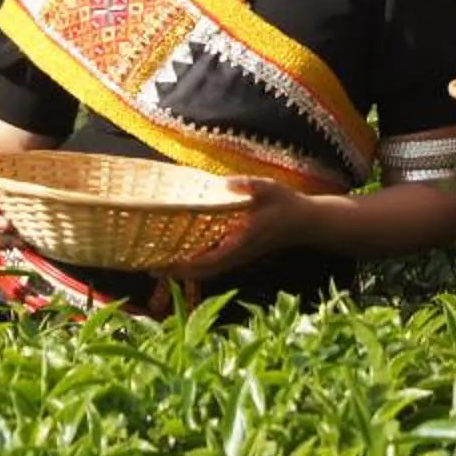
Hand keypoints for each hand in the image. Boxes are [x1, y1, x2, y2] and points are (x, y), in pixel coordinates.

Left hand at [161, 178, 320, 282]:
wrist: (305, 222)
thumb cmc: (286, 204)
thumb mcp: (268, 189)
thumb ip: (247, 186)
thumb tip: (225, 183)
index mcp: (240, 242)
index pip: (209, 260)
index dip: (185, 265)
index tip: (164, 265)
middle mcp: (236, 254)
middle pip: (202, 272)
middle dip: (176, 272)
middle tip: (150, 268)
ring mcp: (237, 256)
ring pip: (206, 271)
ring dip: (183, 271)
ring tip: (158, 265)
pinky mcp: (238, 253)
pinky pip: (212, 264)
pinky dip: (194, 264)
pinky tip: (181, 256)